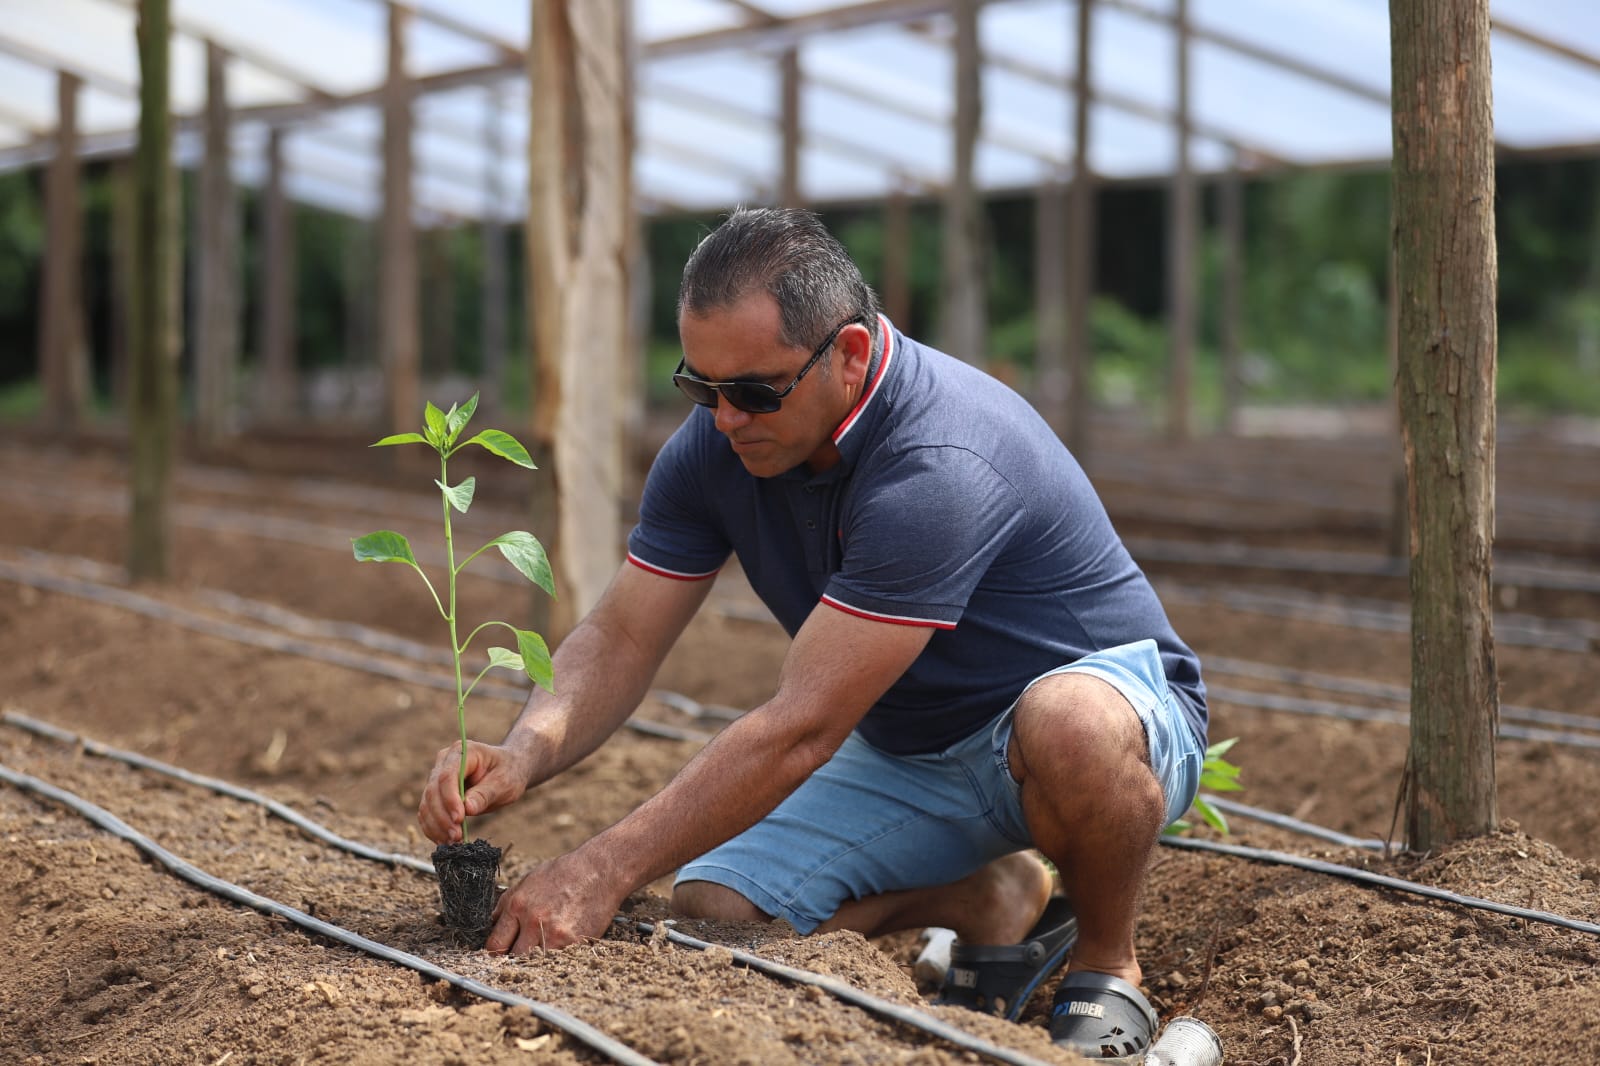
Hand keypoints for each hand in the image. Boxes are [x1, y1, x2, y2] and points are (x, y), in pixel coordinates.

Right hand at [418, 740, 529, 843]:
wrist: (508, 770)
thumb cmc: (509, 772)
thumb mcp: (504, 782)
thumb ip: (486, 794)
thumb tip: (467, 809)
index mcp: (463, 751)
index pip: (447, 776)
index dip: (450, 799)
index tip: (459, 819)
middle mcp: (444, 762)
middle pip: (433, 791)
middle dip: (443, 817)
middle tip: (456, 837)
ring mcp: (437, 777)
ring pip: (426, 804)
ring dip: (437, 826)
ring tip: (452, 843)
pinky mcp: (436, 794)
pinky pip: (427, 813)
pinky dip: (433, 829)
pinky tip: (445, 842)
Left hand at [485, 850, 626, 953]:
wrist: (599, 871)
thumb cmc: (563, 874)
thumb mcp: (528, 881)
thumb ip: (507, 904)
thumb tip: (493, 925)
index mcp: (517, 905)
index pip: (495, 944)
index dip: (496, 952)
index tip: (500, 954)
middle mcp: (533, 921)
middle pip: (513, 958)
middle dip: (515, 958)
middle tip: (523, 954)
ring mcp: (555, 934)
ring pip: (535, 963)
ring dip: (537, 959)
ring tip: (543, 949)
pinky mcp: (574, 943)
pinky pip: (558, 960)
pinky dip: (558, 957)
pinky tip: (562, 944)